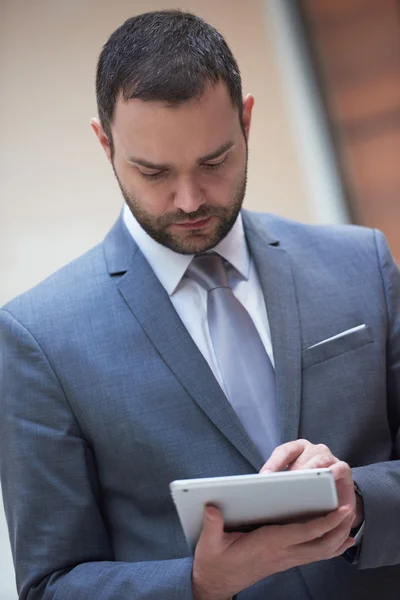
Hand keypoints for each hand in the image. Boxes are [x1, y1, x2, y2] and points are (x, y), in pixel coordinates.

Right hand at [192, 503, 354, 599]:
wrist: (216, 585)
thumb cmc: (214, 563)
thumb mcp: (208, 544)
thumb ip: (211, 525)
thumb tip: (211, 507)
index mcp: (266, 544)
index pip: (301, 533)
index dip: (323, 522)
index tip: (339, 510)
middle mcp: (280, 553)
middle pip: (319, 544)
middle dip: (338, 528)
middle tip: (351, 510)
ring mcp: (284, 559)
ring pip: (319, 551)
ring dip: (336, 537)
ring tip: (348, 521)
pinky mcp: (284, 561)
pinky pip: (313, 555)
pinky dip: (330, 548)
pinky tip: (340, 541)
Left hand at [260, 439, 362, 528]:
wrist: (336, 500)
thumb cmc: (309, 490)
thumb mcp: (292, 485)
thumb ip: (279, 484)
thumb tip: (260, 490)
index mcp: (297, 449)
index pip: (283, 452)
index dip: (273, 463)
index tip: (264, 477)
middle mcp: (313, 450)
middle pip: (300, 457)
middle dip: (291, 472)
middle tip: (282, 486)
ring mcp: (329, 457)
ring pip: (318, 460)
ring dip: (310, 473)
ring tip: (302, 486)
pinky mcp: (343, 468)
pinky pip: (338, 468)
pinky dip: (332, 474)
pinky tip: (326, 482)